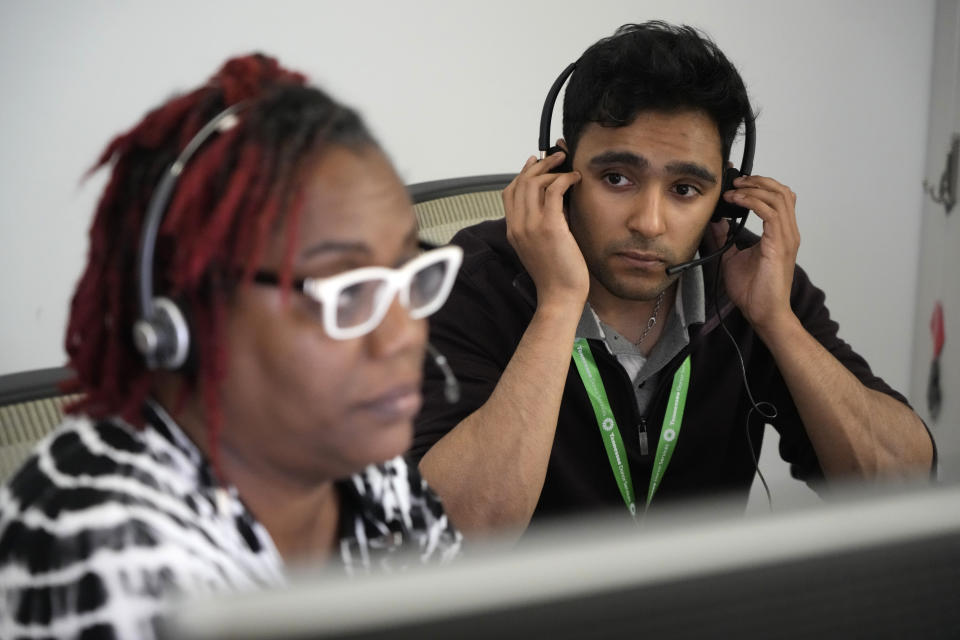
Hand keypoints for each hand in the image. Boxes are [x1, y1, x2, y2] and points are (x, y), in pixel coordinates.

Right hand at [502, 152, 586, 309]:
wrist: (560, 296)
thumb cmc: (556, 276)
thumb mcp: (540, 247)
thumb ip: (541, 225)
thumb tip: (556, 202)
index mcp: (513, 231)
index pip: (510, 192)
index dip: (523, 173)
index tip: (536, 163)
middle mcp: (518, 226)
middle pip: (521, 182)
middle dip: (539, 164)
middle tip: (556, 157)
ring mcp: (531, 226)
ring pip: (534, 182)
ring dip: (552, 168)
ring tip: (567, 165)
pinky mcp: (549, 226)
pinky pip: (553, 190)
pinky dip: (564, 178)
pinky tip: (575, 179)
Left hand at [711, 174, 799, 333]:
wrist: (763, 313)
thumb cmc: (753, 291)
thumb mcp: (732, 257)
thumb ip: (726, 238)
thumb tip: (715, 221)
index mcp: (780, 233)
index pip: (779, 197)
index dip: (760, 185)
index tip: (736, 183)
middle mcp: (788, 232)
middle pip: (781, 191)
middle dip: (757, 181)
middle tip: (735, 182)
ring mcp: (786, 237)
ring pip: (778, 197)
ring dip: (753, 188)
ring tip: (733, 190)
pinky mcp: (780, 244)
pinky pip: (770, 212)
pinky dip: (752, 202)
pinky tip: (736, 202)